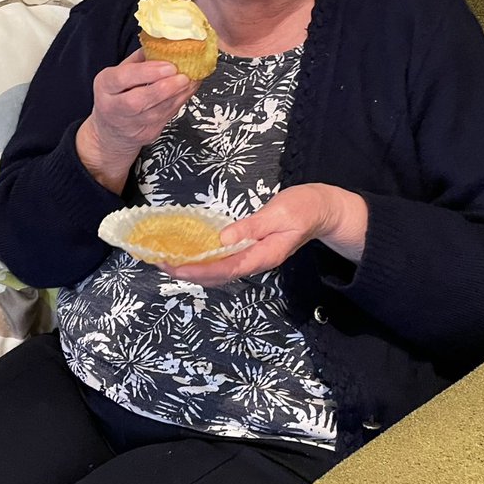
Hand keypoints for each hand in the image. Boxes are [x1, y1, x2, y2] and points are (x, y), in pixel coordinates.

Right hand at [76, 48, 197, 192]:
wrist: (111, 131)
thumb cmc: (117, 95)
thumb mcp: (119, 73)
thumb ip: (139, 59)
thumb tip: (164, 43)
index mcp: (105, 86)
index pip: (123, 78)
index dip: (146, 72)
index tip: (168, 66)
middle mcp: (113, 107)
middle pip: (137, 100)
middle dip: (163, 88)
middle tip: (182, 76)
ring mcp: (130, 124)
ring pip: (156, 112)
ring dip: (177, 95)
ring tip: (190, 80)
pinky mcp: (146, 134)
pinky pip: (166, 117)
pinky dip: (180, 102)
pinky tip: (188, 90)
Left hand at [161, 184, 367, 285]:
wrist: (321, 209)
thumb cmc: (302, 208)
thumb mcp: (278, 214)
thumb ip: (252, 227)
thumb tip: (223, 239)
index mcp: (264, 255)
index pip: (226, 269)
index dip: (199, 270)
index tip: (175, 267)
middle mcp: (256, 261)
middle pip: (219, 275)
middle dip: (190, 272)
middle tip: (162, 264)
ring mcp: (254, 258)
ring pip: (220, 271)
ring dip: (195, 269)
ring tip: (170, 262)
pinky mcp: (251, 250)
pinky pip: (225, 261)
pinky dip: (206, 261)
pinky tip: (192, 254)